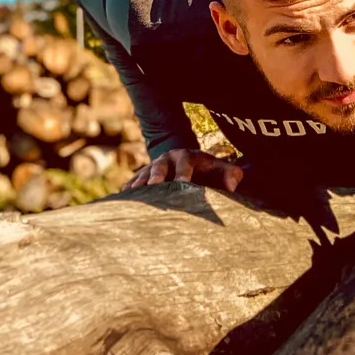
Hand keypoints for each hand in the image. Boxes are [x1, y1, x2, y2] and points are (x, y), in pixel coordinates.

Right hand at [120, 148, 246, 193]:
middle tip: (153, 187)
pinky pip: (135, 181)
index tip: (183, 184)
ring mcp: (155, 165)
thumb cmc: (211, 171)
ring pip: (145, 172)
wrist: (193, 164)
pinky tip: (122, 198)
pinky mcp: (146, 175)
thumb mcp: (224, 170)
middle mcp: (169, 158)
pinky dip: (129, 188)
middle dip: (156, 175)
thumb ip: (231, 175)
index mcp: (188, 156)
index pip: (186, 163)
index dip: (184, 173)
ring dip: (139, 182)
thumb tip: (232, 185)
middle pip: (160, 165)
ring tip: (132, 194)